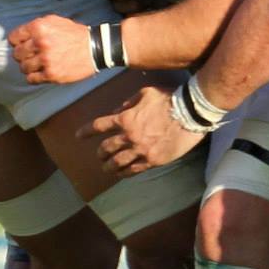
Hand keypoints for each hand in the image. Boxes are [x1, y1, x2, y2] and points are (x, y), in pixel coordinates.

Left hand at [8, 13, 98, 84]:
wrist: (95, 48)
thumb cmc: (75, 35)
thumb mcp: (55, 21)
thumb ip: (36, 27)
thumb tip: (20, 36)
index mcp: (39, 27)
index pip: (14, 38)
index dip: (17, 42)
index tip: (22, 45)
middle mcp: (41, 43)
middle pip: (17, 53)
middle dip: (22, 55)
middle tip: (31, 56)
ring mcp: (46, 59)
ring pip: (23, 67)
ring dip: (28, 67)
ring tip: (37, 64)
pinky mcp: (52, 74)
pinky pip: (31, 79)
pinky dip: (34, 77)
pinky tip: (41, 73)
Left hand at [89, 84, 203, 174]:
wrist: (190, 113)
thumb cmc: (168, 99)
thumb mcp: (145, 93)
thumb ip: (128, 103)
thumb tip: (117, 113)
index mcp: (125, 119)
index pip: (99, 126)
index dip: (86, 131)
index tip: (79, 136)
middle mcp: (129, 137)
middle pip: (106, 148)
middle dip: (100, 152)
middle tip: (99, 155)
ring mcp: (141, 150)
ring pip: (118, 163)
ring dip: (109, 166)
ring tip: (106, 168)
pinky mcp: (153, 160)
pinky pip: (134, 170)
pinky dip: (125, 173)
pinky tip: (122, 174)